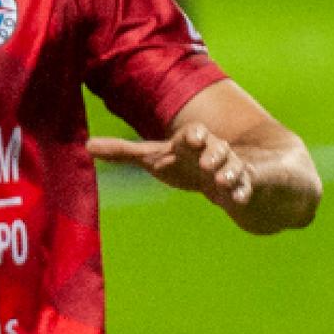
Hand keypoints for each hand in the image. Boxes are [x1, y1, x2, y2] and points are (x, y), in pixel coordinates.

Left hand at [90, 124, 252, 210]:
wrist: (222, 177)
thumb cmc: (184, 163)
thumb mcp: (154, 158)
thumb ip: (124, 152)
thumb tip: (87, 146)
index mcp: (191, 142)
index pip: (195, 133)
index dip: (194, 135)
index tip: (191, 138)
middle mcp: (214, 151)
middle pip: (218, 147)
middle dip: (214, 153)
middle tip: (206, 163)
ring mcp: (231, 167)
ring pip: (234, 167)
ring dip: (229, 173)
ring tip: (222, 182)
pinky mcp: (245, 183)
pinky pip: (246, 187)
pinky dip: (242, 192)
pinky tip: (238, 201)